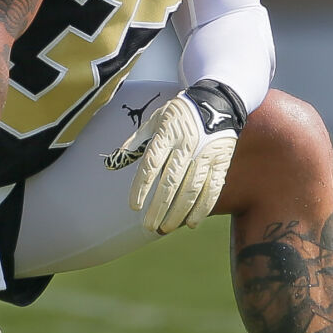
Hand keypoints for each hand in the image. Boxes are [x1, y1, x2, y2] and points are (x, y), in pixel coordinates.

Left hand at [102, 80, 246, 234]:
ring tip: (165, 228)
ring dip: (178, 213)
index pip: (151, 164)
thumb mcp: (154, 121)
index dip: (141, 187)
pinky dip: (202, 208)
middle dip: (158, 207)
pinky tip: (191, 223)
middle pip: (170, 182)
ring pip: (191, 190)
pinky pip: (212, 189)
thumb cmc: (178, 114)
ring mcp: (206, 155)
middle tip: (148, 226)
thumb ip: (134, 143)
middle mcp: (187, 145)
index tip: (134, 206)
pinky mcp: (221, 162)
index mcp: (167, 134)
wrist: (217, 103)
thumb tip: (110, 163)